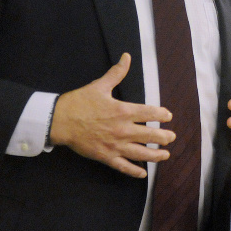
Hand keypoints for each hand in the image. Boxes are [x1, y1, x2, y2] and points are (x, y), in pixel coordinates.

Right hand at [49, 53, 175, 177]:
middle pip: (150, 135)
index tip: (168, 116)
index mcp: (123, 111)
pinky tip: (143, 173)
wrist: (59, 121)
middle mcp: (122, 130)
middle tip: (172, 137)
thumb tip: (127, 57)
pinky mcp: (105, 156)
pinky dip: (134, 171)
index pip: (150, 113)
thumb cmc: (79, 102)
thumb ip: (117, 73)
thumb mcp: (100, 85)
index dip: (162, 115)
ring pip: (141, 153)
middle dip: (164, 137)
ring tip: (165, 155)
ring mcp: (115, 145)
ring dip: (156, 155)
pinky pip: (123, 166)